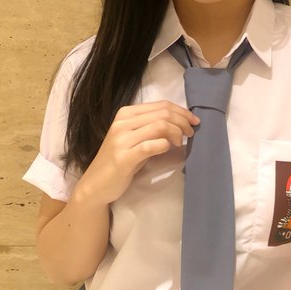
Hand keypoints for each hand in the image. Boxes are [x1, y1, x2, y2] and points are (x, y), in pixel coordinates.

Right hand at [74, 100, 198, 206]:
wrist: (96, 184)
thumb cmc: (120, 160)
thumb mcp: (135, 138)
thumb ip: (151, 127)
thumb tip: (181, 122)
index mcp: (126, 113)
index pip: (161, 105)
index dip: (181, 111)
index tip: (193, 121)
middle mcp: (122, 122)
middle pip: (163, 113)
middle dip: (183, 121)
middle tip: (191, 133)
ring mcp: (122, 139)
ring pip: (159, 126)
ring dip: (177, 133)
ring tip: (181, 142)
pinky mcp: (124, 157)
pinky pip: (151, 145)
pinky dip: (165, 145)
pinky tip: (169, 149)